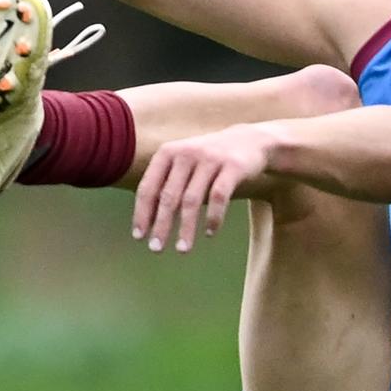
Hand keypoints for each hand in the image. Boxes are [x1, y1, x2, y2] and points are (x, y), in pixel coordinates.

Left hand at [132, 125, 276, 253]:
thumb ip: (167, 185)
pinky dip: (213, 217)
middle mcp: (187, 153)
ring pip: (193, 200)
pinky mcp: (233, 166)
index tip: (139, 237)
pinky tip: (210, 233)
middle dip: (162, 225)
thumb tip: (147, 222)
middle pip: (169, 196)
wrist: (251, 141)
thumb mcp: (184, 164)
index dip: (142, 213)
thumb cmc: (209, 160)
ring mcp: (211, 159)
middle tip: (156, 249)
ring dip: (186, 228)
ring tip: (182, 249)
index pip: (149, 187)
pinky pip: (219, 197)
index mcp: (168, 152)